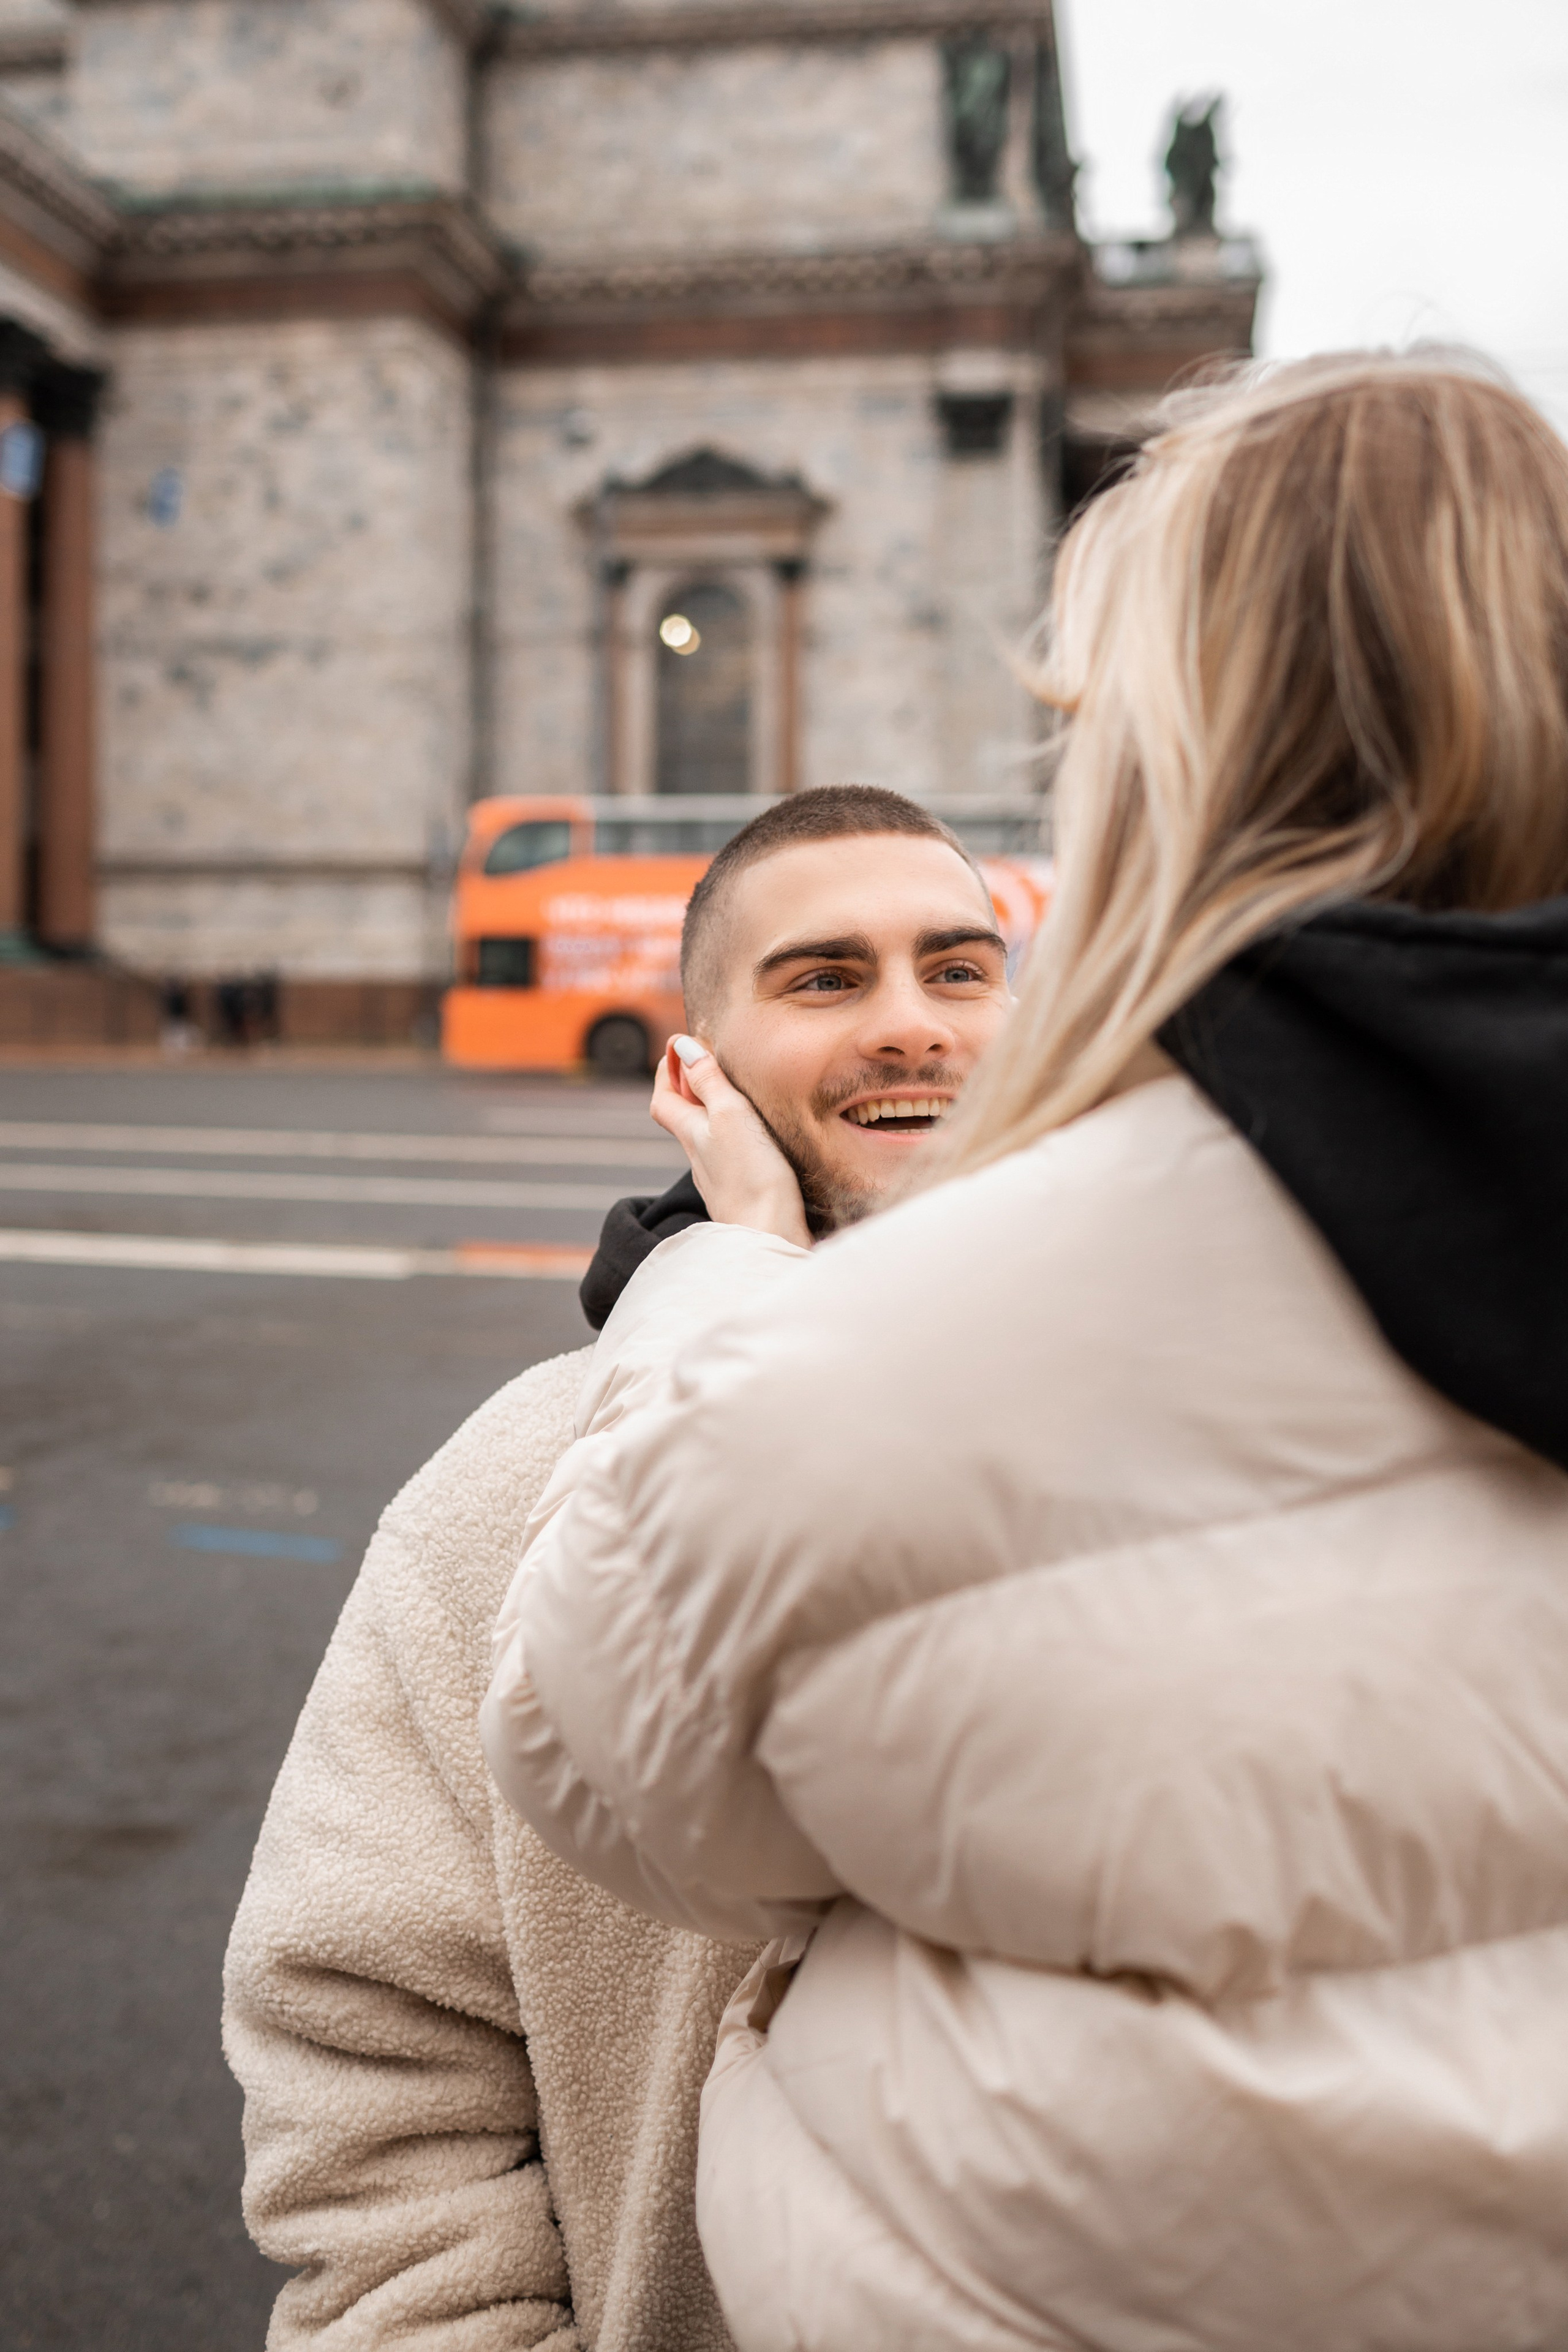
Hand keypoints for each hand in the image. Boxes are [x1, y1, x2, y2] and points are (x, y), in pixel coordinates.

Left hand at [651, 1037, 811, 1248]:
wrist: (771, 1237)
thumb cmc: (751, 1176)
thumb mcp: (729, 1115)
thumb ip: (708, 1082)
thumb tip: (682, 1047)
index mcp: (691, 1134)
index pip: (662, 1100)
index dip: (664, 1073)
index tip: (678, 1047)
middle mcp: (700, 1157)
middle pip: (682, 1119)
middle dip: (688, 1088)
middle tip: (705, 1063)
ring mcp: (721, 1179)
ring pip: (707, 1138)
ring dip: (713, 1112)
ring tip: (733, 1093)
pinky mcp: (744, 1194)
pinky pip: (730, 1156)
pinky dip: (734, 1137)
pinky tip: (756, 1137)